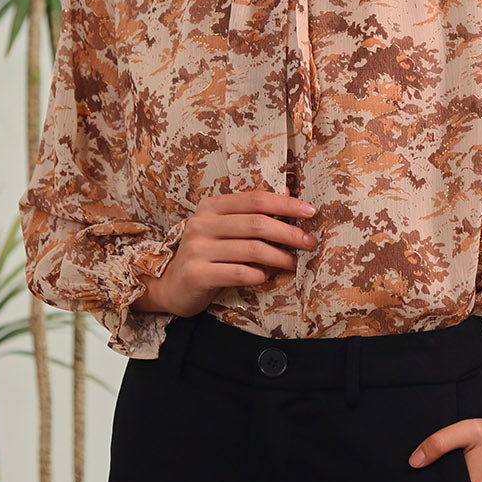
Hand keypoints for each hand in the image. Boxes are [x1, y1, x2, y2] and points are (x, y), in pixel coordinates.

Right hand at [134, 189, 318, 318]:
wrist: (172, 286)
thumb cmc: (207, 255)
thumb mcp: (224, 229)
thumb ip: (250, 213)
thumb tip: (288, 195)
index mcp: (211, 207)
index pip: (254, 199)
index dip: (285, 204)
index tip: (309, 211)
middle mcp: (202, 224)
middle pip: (256, 223)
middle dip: (288, 232)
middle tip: (309, 241)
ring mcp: (197, 249)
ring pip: (250, 249)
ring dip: (279, 256)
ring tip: (292, 262)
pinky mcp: (197, 273)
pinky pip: (237, 272)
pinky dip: (258, 274)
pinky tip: (265, 276)